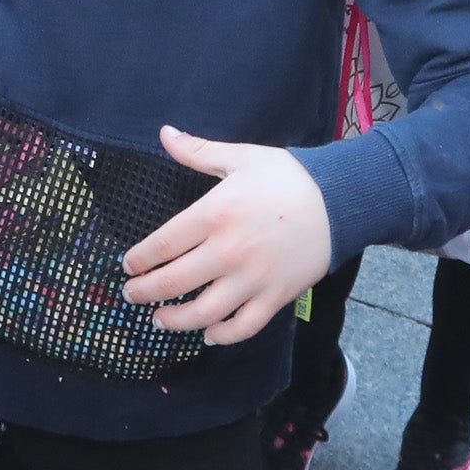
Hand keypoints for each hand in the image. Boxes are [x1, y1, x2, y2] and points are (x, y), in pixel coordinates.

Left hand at [119, 130, 331, 344]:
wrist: (341, 199)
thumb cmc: (288, 176)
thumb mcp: (241, 157)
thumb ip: (198, 151)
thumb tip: (164, 133)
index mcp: (214, 214)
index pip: (162, 245)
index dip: (139, 260)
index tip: (128, 266)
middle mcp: (228, 252)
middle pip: (173, 283)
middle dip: (145, 292)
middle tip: (132, 294)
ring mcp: (252, 279)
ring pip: (202, 313)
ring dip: (174, 321)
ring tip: (159, 319)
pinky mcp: (275, 297)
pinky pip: (243, 327)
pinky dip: (222, 335)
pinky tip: (209, 333)